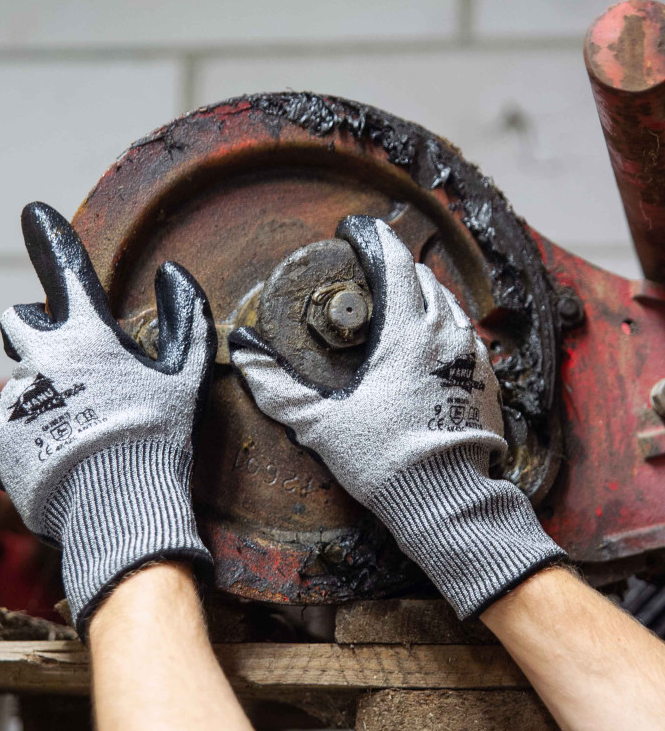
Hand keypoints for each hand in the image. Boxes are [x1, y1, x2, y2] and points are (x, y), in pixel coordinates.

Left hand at [0, 202, 215, 634]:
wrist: (118, 508)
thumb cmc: (155, 438)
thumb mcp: (184, 378)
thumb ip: (186, 321)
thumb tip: (176, 275)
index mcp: (85, 339)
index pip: (64, 271)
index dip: (50, 237)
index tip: (35, 214)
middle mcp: (39, 362)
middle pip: (19, 323)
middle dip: (38, 331)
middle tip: (72, 361)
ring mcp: (14, 403)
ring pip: (19, 380)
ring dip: (43, 391)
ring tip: (80, 429)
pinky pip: (8, 429)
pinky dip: (30, 434)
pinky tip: (60, 455)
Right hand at [229, 216, 563, 618]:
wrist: (448, 500)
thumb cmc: (385, 459)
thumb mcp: (322, 424)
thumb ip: (278, 389)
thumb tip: (245, 359)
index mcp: (409, 333)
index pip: (395, 265)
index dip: (376, 240)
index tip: (359, 230)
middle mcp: (447, 335)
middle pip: (424, 279)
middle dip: (397, 267)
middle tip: (371, 271)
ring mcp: (472, 357)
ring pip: (449, 304)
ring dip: (423, 294)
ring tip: (398, 301)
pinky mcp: (486, 380)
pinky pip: (464, 335)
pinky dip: (443, 325)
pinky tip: (427, 342)